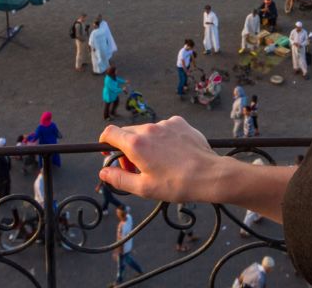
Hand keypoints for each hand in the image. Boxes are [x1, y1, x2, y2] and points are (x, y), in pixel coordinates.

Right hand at [98, 116, 224, 203]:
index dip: (105, 142)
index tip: (108, 152)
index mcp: (136, 144)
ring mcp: (166, 124)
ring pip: (147, 131)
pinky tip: (173, 154)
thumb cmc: (176, 184)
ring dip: (146, 144)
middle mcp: (149, 128)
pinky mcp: (180, 123)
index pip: (110, 132)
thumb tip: (103, 172)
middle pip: (128, 133)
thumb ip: (119, 179)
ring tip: (159, 164)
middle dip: (127, 149)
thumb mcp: (143, 188)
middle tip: (136, 168)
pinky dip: (163, 139)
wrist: (208, 175)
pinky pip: (164, 128)